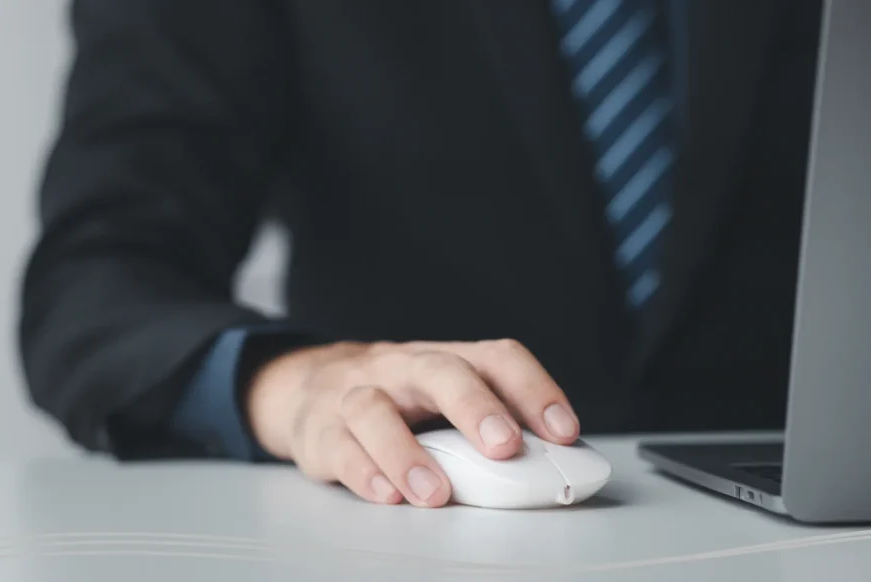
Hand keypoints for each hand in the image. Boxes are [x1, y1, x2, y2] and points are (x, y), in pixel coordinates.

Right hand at [246, 339, 579, 507]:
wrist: (305, 385)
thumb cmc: (393, 396)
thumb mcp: (439, 396)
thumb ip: (484, 423)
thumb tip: (546, 466)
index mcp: (443, 359)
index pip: (495, 358)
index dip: (533, 390)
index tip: (564, 431)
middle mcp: (401, 368)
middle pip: (439, 372)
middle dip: (476, 408)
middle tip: (505, 447)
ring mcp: (354, 395)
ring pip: (375, 410)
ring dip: (407, 453)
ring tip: (435, 492)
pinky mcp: (320, 431)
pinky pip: (339, 447)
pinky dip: (364, 472)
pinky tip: (387, 495)